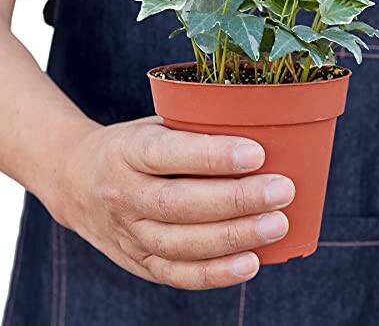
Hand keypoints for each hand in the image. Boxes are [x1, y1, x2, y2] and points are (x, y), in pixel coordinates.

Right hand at [45, 117, 294, 289]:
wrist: (75, 180)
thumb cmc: (131, 146)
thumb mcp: (152, 124)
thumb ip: (193, 130)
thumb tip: (260, 133)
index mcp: (127, 151)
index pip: (168, 154)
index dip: (213, 156)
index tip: (257, 153)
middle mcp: (123, 193)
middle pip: (179, 203)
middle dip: (235, 200)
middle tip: (282, 191)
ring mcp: (127, 232)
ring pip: (180, 243)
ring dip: (233, 238)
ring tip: (277, 225)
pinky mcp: (136, 261)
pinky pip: (176, 274)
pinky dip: (215, 274)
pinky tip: (250, 263)